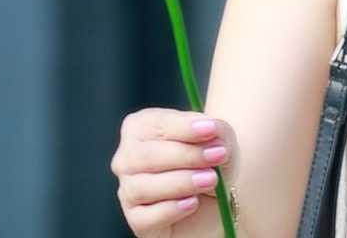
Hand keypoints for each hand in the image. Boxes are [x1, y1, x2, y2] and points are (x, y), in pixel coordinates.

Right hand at [111, 107, 239, 236]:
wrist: (217, 197)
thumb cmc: (210, 159)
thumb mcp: (219, 137)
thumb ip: (216, 129)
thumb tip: (210, 130)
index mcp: (141, 128)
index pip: (154, 124)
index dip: (183, 127)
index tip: (211, 129)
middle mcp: (127, 158)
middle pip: (146, 156)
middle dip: (186, 155)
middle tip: (218, 156)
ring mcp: (129, 191)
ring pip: (143, 188)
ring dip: (182, 182)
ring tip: (211, 179)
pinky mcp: (137, 221)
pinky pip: (145, 218)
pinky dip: (171, 210)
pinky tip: (193, 203)